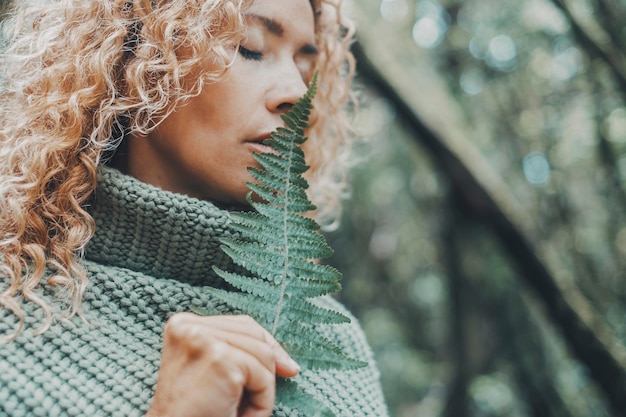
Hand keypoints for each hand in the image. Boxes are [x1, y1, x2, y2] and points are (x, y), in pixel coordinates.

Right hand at [146, 313, 299, 416]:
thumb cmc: (194, 411)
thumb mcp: (214, 372)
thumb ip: (240, 353)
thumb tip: (290, 364)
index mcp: (184, 324)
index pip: (242, 324)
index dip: (267, 346)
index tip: (285, 368)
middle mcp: (189, 326)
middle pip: (254, 333)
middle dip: (267, 367)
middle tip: (257, 399)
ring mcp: (203, 339)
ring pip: (263, 354)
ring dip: (262, 388)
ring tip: (241, 411)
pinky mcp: (219, 358)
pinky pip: (264, 376)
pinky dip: (262, 401)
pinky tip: (241, 415)